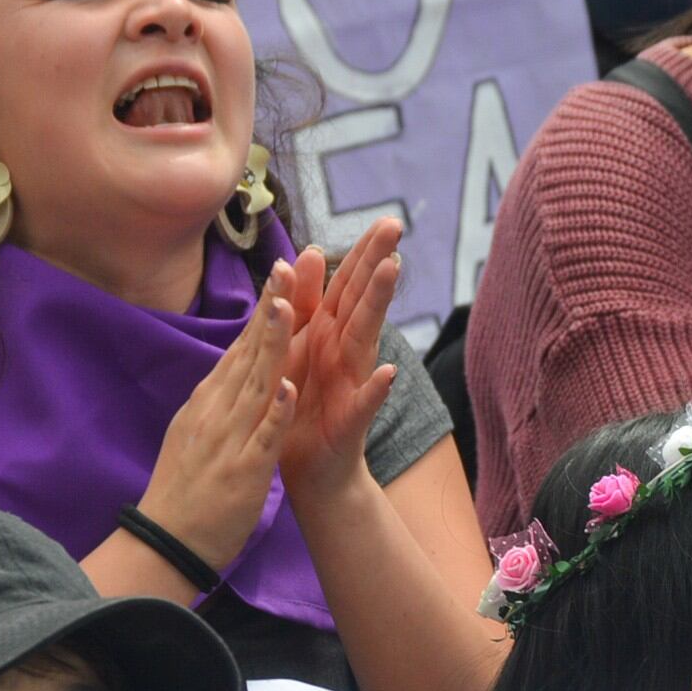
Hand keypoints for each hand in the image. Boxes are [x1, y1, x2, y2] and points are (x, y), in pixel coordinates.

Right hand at [136, 278, 297, 569]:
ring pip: (254, 385)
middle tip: (290, 267)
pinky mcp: (241, 471)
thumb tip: (227, 372)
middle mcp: (215, 412)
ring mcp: (227, 439)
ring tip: (289, 307)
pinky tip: (290, 388)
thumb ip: (214, 402)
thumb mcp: (194, 433)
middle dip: (269, 310)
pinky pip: (262, 437)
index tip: (280, 273)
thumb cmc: (185, 492)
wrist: (166, 544)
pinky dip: (275, 412)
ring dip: (272, 345)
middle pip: (247, 354)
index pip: (239, 349)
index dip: (261, 311)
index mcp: (207, 402)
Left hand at [277, 218, 404, 501]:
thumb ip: (305, 302)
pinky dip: (374, 390)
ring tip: (391, 271)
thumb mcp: (297, 346)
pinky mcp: (349, 422)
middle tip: (395, 227)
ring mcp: (351, 384)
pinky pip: (362, 404)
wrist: (308, 470)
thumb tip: (311, 250)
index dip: (363, 253)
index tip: (383, 219)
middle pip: (362, 301)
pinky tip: (387, 374)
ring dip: (378, 305)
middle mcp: (344, 352)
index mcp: (328, 333)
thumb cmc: (302, 405)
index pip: (347, 285)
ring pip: (364, 338)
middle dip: (376, 263)